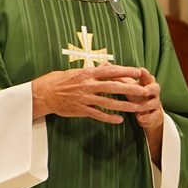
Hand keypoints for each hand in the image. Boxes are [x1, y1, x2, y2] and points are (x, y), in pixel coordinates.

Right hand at [30, 64, 154, 124]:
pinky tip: (119, 120)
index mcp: (87, 73)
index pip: (110, 71)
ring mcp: (84, 98)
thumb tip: (107, 67)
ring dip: (123, 106)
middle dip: (129, 89)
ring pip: (108, 102)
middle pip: (112, 87)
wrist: (44, 93)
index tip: (138, 72)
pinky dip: (109, 118)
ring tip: (136, 108)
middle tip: (143, 91)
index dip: (125, 71)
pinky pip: (97, 114)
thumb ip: (93, 71)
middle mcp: (87, 85)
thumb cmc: (61, 80)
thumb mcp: (77, 71)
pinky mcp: (81, 110)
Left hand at [124, 67, 166, 160]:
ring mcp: (155, 104)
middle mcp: (152, 93)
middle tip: (145, 91)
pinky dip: (146, 117)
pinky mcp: (154, 116)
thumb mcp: (128, 86)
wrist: (148, 114)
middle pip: (156, 88)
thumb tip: (105, 64)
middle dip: (150, 89)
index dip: (144, 73)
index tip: (140, 70)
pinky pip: (152, 116)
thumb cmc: (135, 97)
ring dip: (146, 105)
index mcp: (146, 83)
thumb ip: (119, 76)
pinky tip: (139, 118)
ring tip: (138, 108)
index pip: (147, 76)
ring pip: (154, 103)